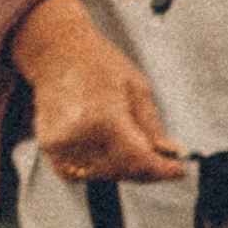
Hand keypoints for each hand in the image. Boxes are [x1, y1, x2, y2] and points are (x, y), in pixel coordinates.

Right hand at [11, 0, 182, 184]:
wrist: (56, 53)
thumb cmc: (98, 64)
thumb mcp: (137, 88)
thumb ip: (152, 126)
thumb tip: (169, 152)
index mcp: (103, 119)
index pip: (139, 159)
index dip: (162, 169)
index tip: (178, 169)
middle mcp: (78, 137)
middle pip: (122, 170)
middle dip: (146, 170)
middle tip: (164, 159)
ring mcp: (60, 146)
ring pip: (103, 175)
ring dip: (124, 169)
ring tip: (136, 148)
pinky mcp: (49, 149)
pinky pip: (81, 173)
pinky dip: (100, 167)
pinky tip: (110, 150)